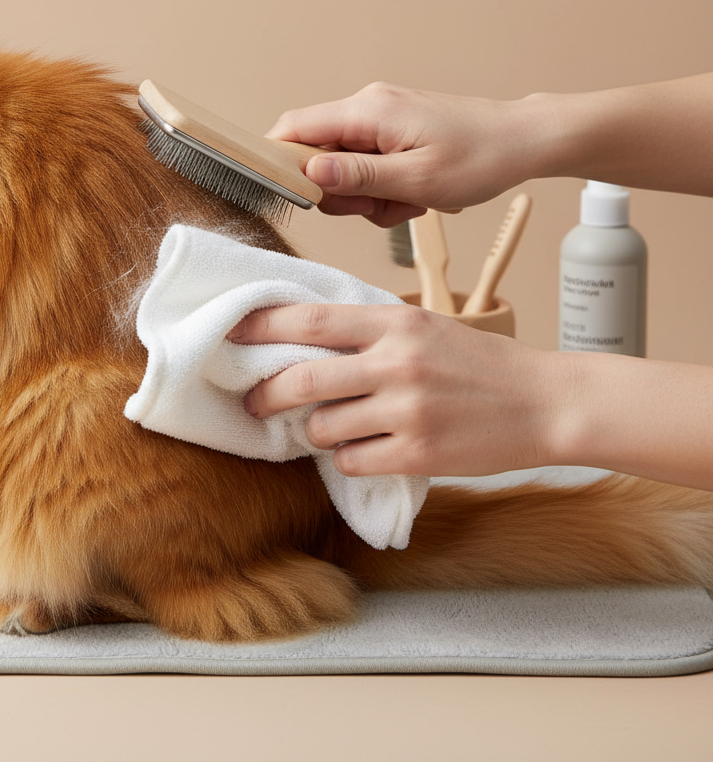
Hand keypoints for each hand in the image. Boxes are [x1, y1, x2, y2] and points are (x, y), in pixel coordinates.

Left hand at [230, 302, 563, 477]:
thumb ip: (371, 331)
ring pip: (322, 427)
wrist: (545, 403)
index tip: (234, 332)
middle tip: (254, 401)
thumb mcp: (426, 328)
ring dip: (313, 432)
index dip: (264, 326)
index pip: (311, 319)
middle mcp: (397, 363)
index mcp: (396, 322)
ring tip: (329, 427)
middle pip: (302, 378)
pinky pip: (352, 460)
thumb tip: (306, 339)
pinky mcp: (418, 454)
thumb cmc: (481, 363)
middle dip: (266, 393)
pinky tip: (364, 448)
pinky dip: (347, 457)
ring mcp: (407, 410)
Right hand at [266, 83, 538, 225]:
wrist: (524, 142)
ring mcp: (379, 118)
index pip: (293, 128)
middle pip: (315, 153)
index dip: (280, 163)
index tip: (298, 197)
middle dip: (338, 191)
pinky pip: (366, 164)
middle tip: (377, 206)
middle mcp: (367, 107)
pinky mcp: (391, 130)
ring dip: (366, 194)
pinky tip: (412, 194)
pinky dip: (382, 187)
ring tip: (405, 200)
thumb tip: (309, 172)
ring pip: (341, 165)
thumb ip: (358, 177)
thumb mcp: (416, 180)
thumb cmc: (481, 158)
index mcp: (367, 112)